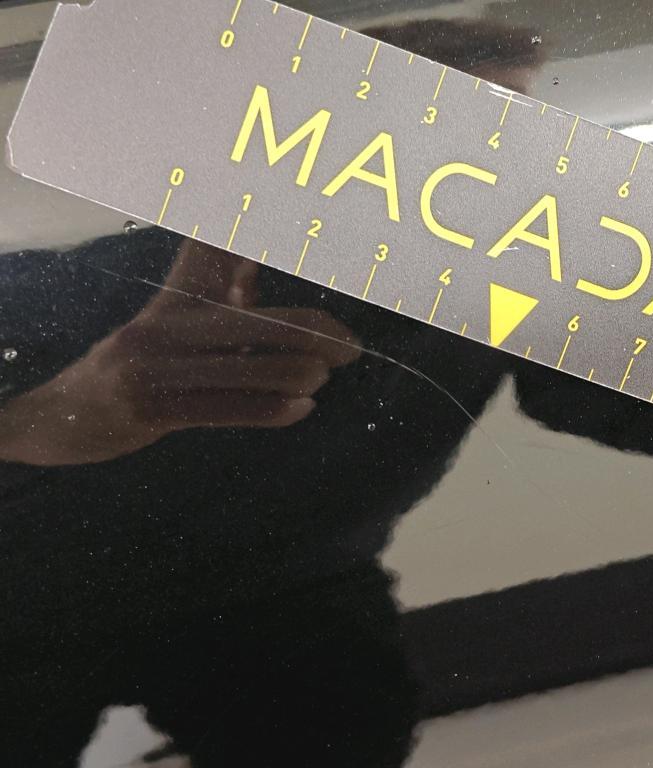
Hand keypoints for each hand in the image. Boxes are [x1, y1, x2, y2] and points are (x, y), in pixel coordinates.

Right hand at [0, 240, 358, 465]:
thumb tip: (258, 257)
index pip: (225, 254)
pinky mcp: (151, 409)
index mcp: (176, 299)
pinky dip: (270, 410)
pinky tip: (301, 409)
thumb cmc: (138, 364)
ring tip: (322, 378)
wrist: (61, 415)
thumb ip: (220, 290)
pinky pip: (224, 408)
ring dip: (296, 374)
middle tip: (350, 349)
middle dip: (313, 335)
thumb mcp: (174, 320)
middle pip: (256, 321)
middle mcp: (166, 326)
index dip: (269, 241)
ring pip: (246, 368)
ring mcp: (155, 367)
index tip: (322, 241)